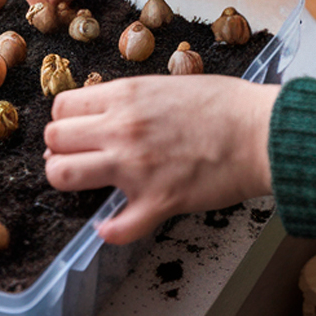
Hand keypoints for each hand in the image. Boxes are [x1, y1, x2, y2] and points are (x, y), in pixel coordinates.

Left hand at [43, 75, 277, 243]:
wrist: (261, 132)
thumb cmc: (225, 105)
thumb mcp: (166, 84)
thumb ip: (130, 99)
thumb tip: (105, 112)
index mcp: (125, 97)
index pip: (61, 108)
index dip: (65, 121)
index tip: (75, 129)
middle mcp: (122, 130)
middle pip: (53, 140)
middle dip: (60, 149)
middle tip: (78, 155)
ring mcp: (135, 167)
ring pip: (63, 176)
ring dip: (69, 181)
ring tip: (88, 183)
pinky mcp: (156, 201)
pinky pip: (115, 228)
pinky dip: (111, 231)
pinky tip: (114, 225)